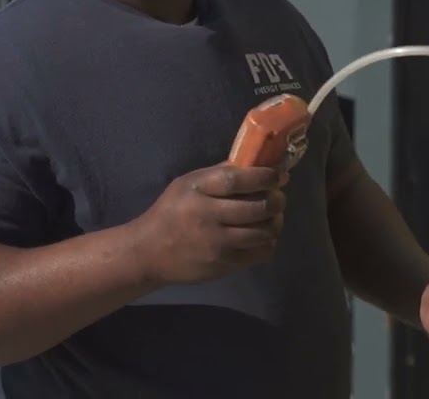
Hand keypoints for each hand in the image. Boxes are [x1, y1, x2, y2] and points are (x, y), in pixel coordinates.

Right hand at [131, 162, 288, 284]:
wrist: (149, 252)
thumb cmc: (171, 212)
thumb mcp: (187, 184)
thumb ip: (219, 174)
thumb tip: (257, 163)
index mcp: (198, 190)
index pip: (236, 180)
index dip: (263, 177)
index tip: (277, 175)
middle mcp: (207, 216)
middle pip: (256, 208)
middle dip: (276, 201)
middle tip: (279, 197)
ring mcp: (216, 244)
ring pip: (263, 233)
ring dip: (275, 223)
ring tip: (273, 218)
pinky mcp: (223, 265)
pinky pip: (259, 254)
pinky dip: (267, 243)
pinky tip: (263, 237)